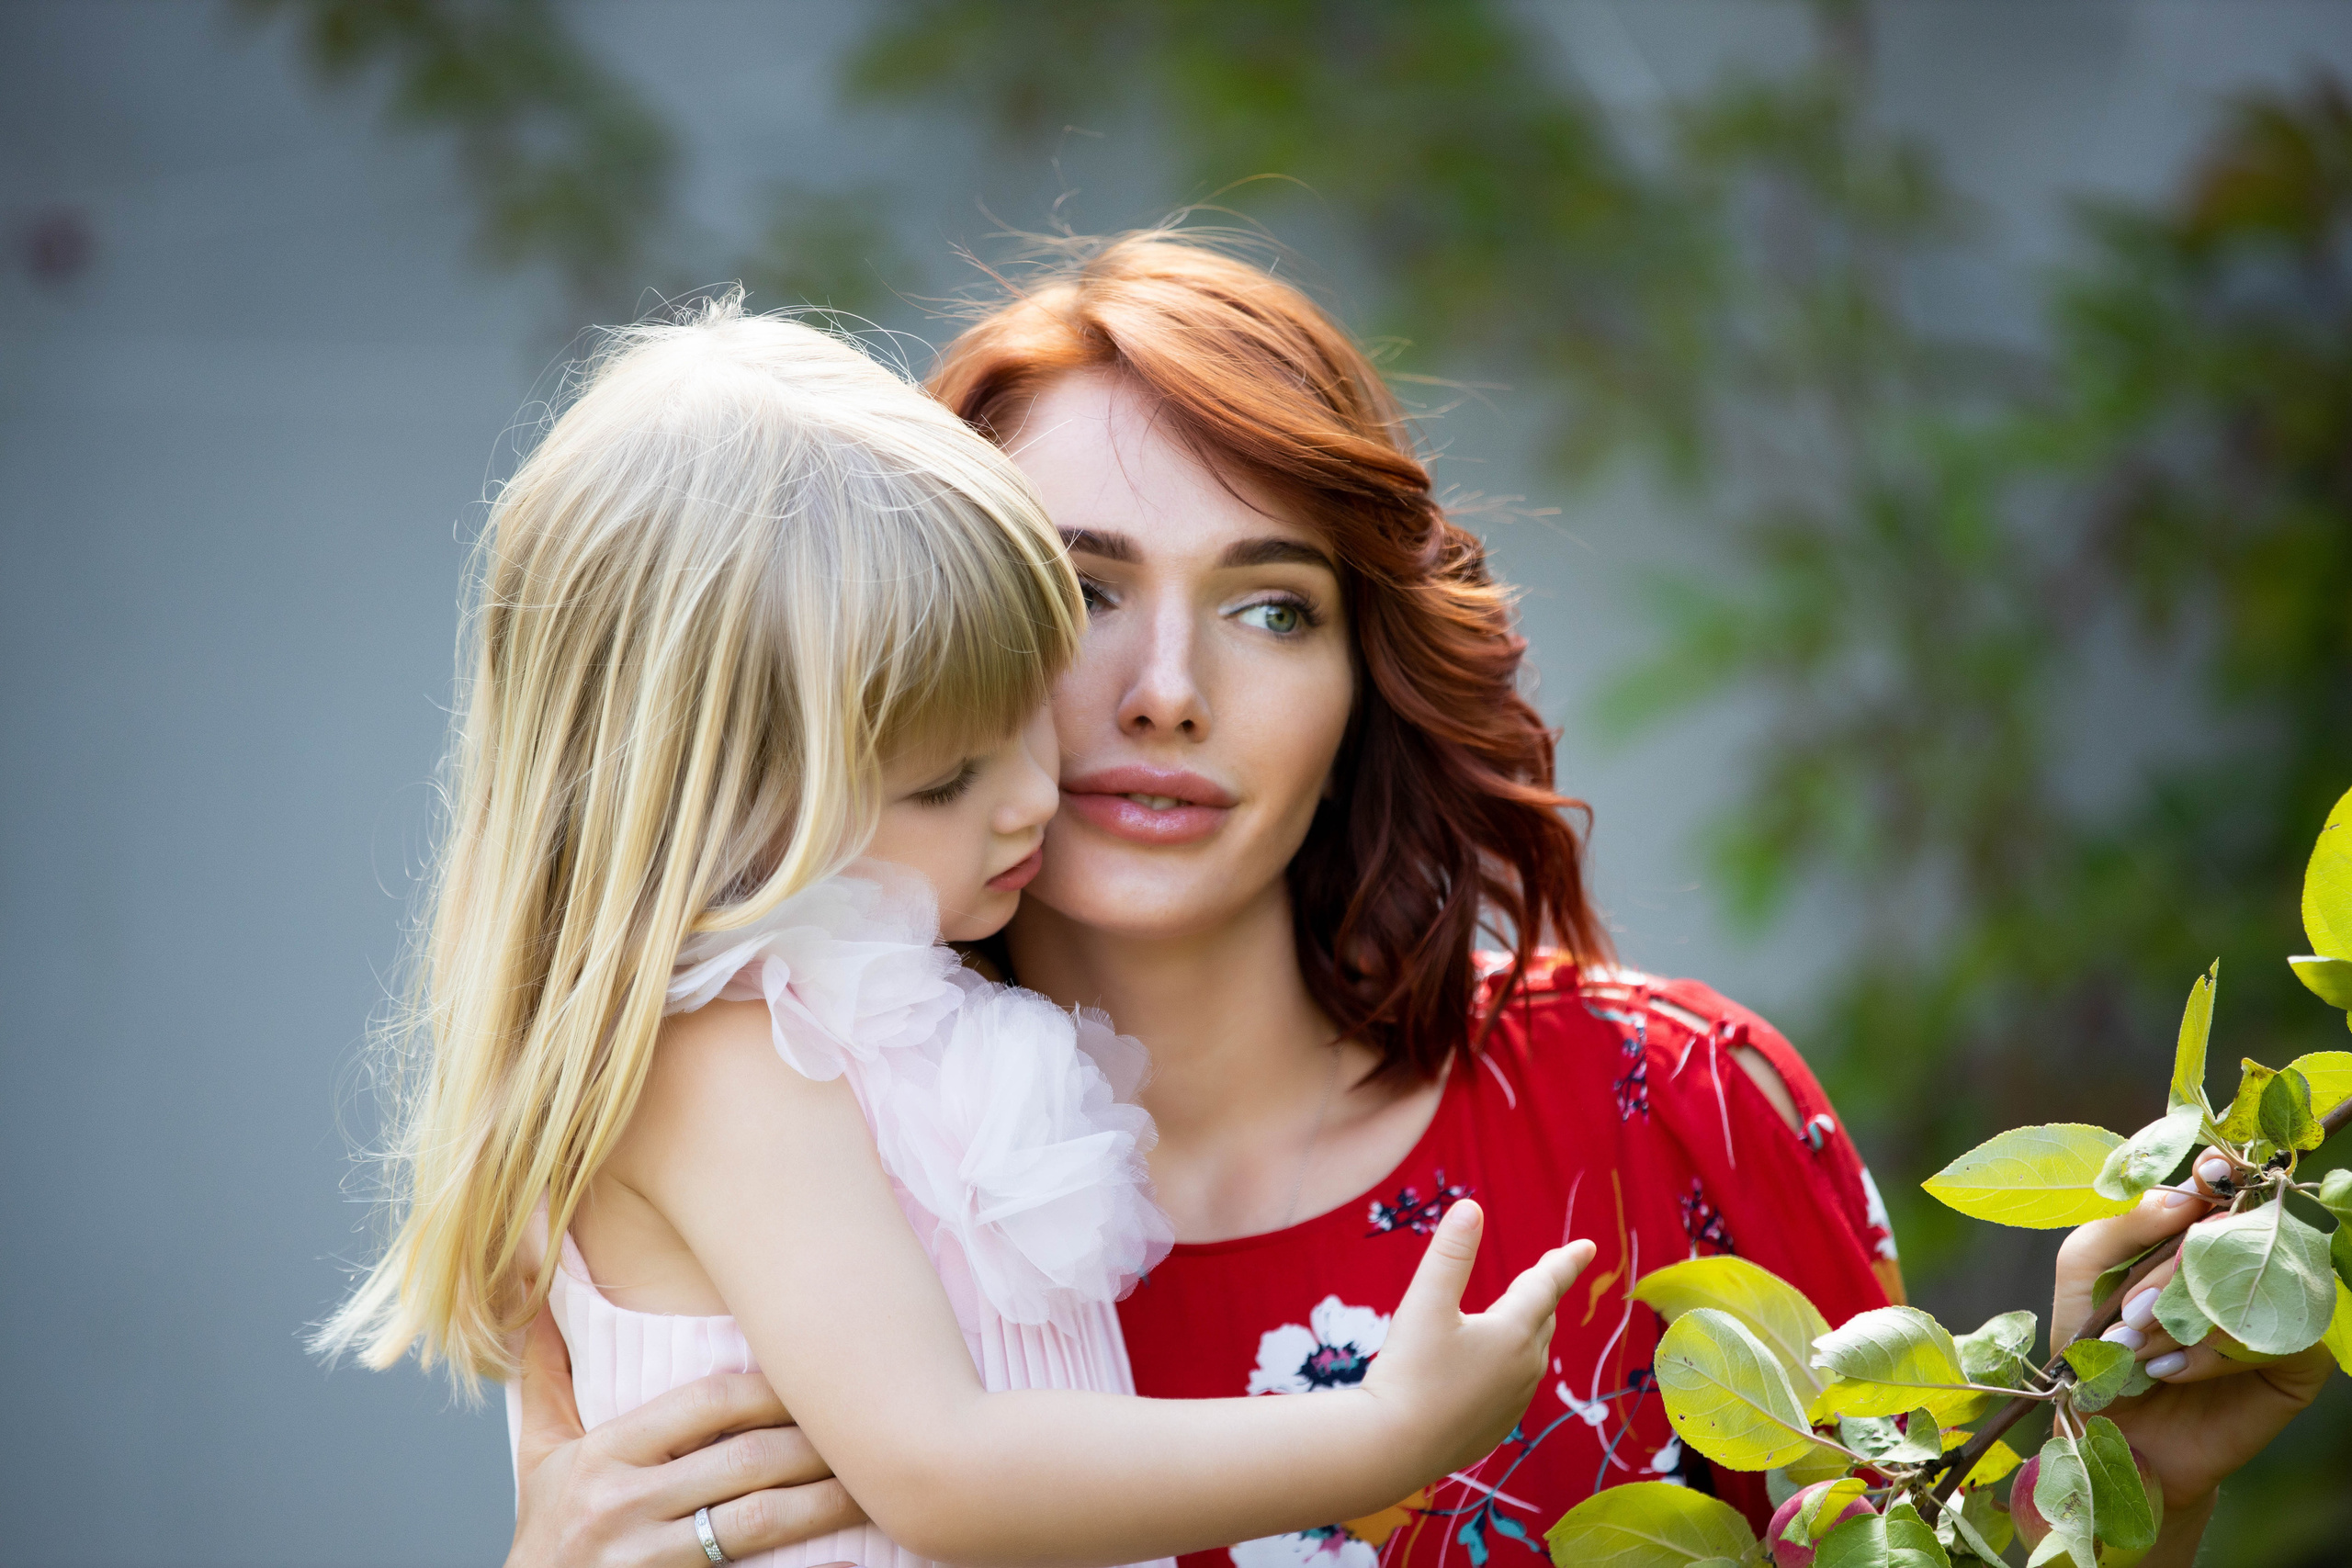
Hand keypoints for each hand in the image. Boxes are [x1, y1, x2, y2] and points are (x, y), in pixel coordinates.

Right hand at [507, 1301, 866, 1567]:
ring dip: (823, 1502)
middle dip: (813, 1443)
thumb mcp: (536, 1454)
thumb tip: (539, 1281)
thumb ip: (547, 1372)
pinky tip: (850, 1560)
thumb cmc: (543, 1533)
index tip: (817, 1377)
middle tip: (869, 1425)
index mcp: (602, 1457)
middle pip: (744, 1461)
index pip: (705, 1404)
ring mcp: (647, 1562)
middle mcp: (623, 1506)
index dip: (771, 1388)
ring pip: (756, 1524)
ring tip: (872, 1487)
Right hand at [1364, 1200, 1595, 1475]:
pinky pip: (1514, 1387)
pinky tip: (1488, 1370)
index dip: (1566, 1262)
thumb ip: (1450, 1253)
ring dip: (1527, 1330)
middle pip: (1542, 1319)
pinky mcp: (1496, 1428)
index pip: (1547, 1286)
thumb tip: (1471, 1207)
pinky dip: (1509, 1366)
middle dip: (1542, 1293)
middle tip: (1545, 1273)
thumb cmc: (1409, 1370)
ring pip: (1531, 1355)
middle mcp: (1525, 1368)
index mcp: (1513, 1332)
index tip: (1589, 1247)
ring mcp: (1514, 1403)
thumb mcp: (1425, 1302)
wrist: (1394, 1447)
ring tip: (1516, 1316)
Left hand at [2052, 1162, 2333, 1562]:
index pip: (2220, 1184)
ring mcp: (2280, 1306)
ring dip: (2185, 1319)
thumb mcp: (2081, 1284)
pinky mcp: (2300, 1359)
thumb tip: (2179, 1198)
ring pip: (2256, 1284)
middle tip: (2127, 1314)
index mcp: (2195, 1230)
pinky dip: (2214, 1354)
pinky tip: (2173, 1372)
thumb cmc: (2096, 1355)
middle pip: (2235, 1232)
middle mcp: (2246, 1259)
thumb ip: (2113, 1231)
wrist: (2116, 1440)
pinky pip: (2275, 1337)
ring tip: (2136, 1351)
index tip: (2204, 1176)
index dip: (2217, 1174)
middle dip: (2172, 1274)